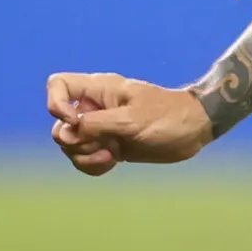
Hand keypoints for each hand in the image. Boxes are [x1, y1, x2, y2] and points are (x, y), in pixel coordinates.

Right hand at [46, 72, 213, 175]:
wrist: (194, 130)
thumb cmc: (168, 117)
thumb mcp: (131, 120)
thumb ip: (96, 124)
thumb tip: (67, 131)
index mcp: (99, 90)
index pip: (58, 85)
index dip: (57, 105)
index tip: (76, 122)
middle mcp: (95, 107)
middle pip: (60, 125)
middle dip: (74, 141)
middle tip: (102, 145)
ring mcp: (101, 127)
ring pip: (71, 146)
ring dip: (84, 156)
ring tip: (111, 156)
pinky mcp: (109, 145)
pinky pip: (85, 158)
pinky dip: (93, 165)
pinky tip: (113, 163)